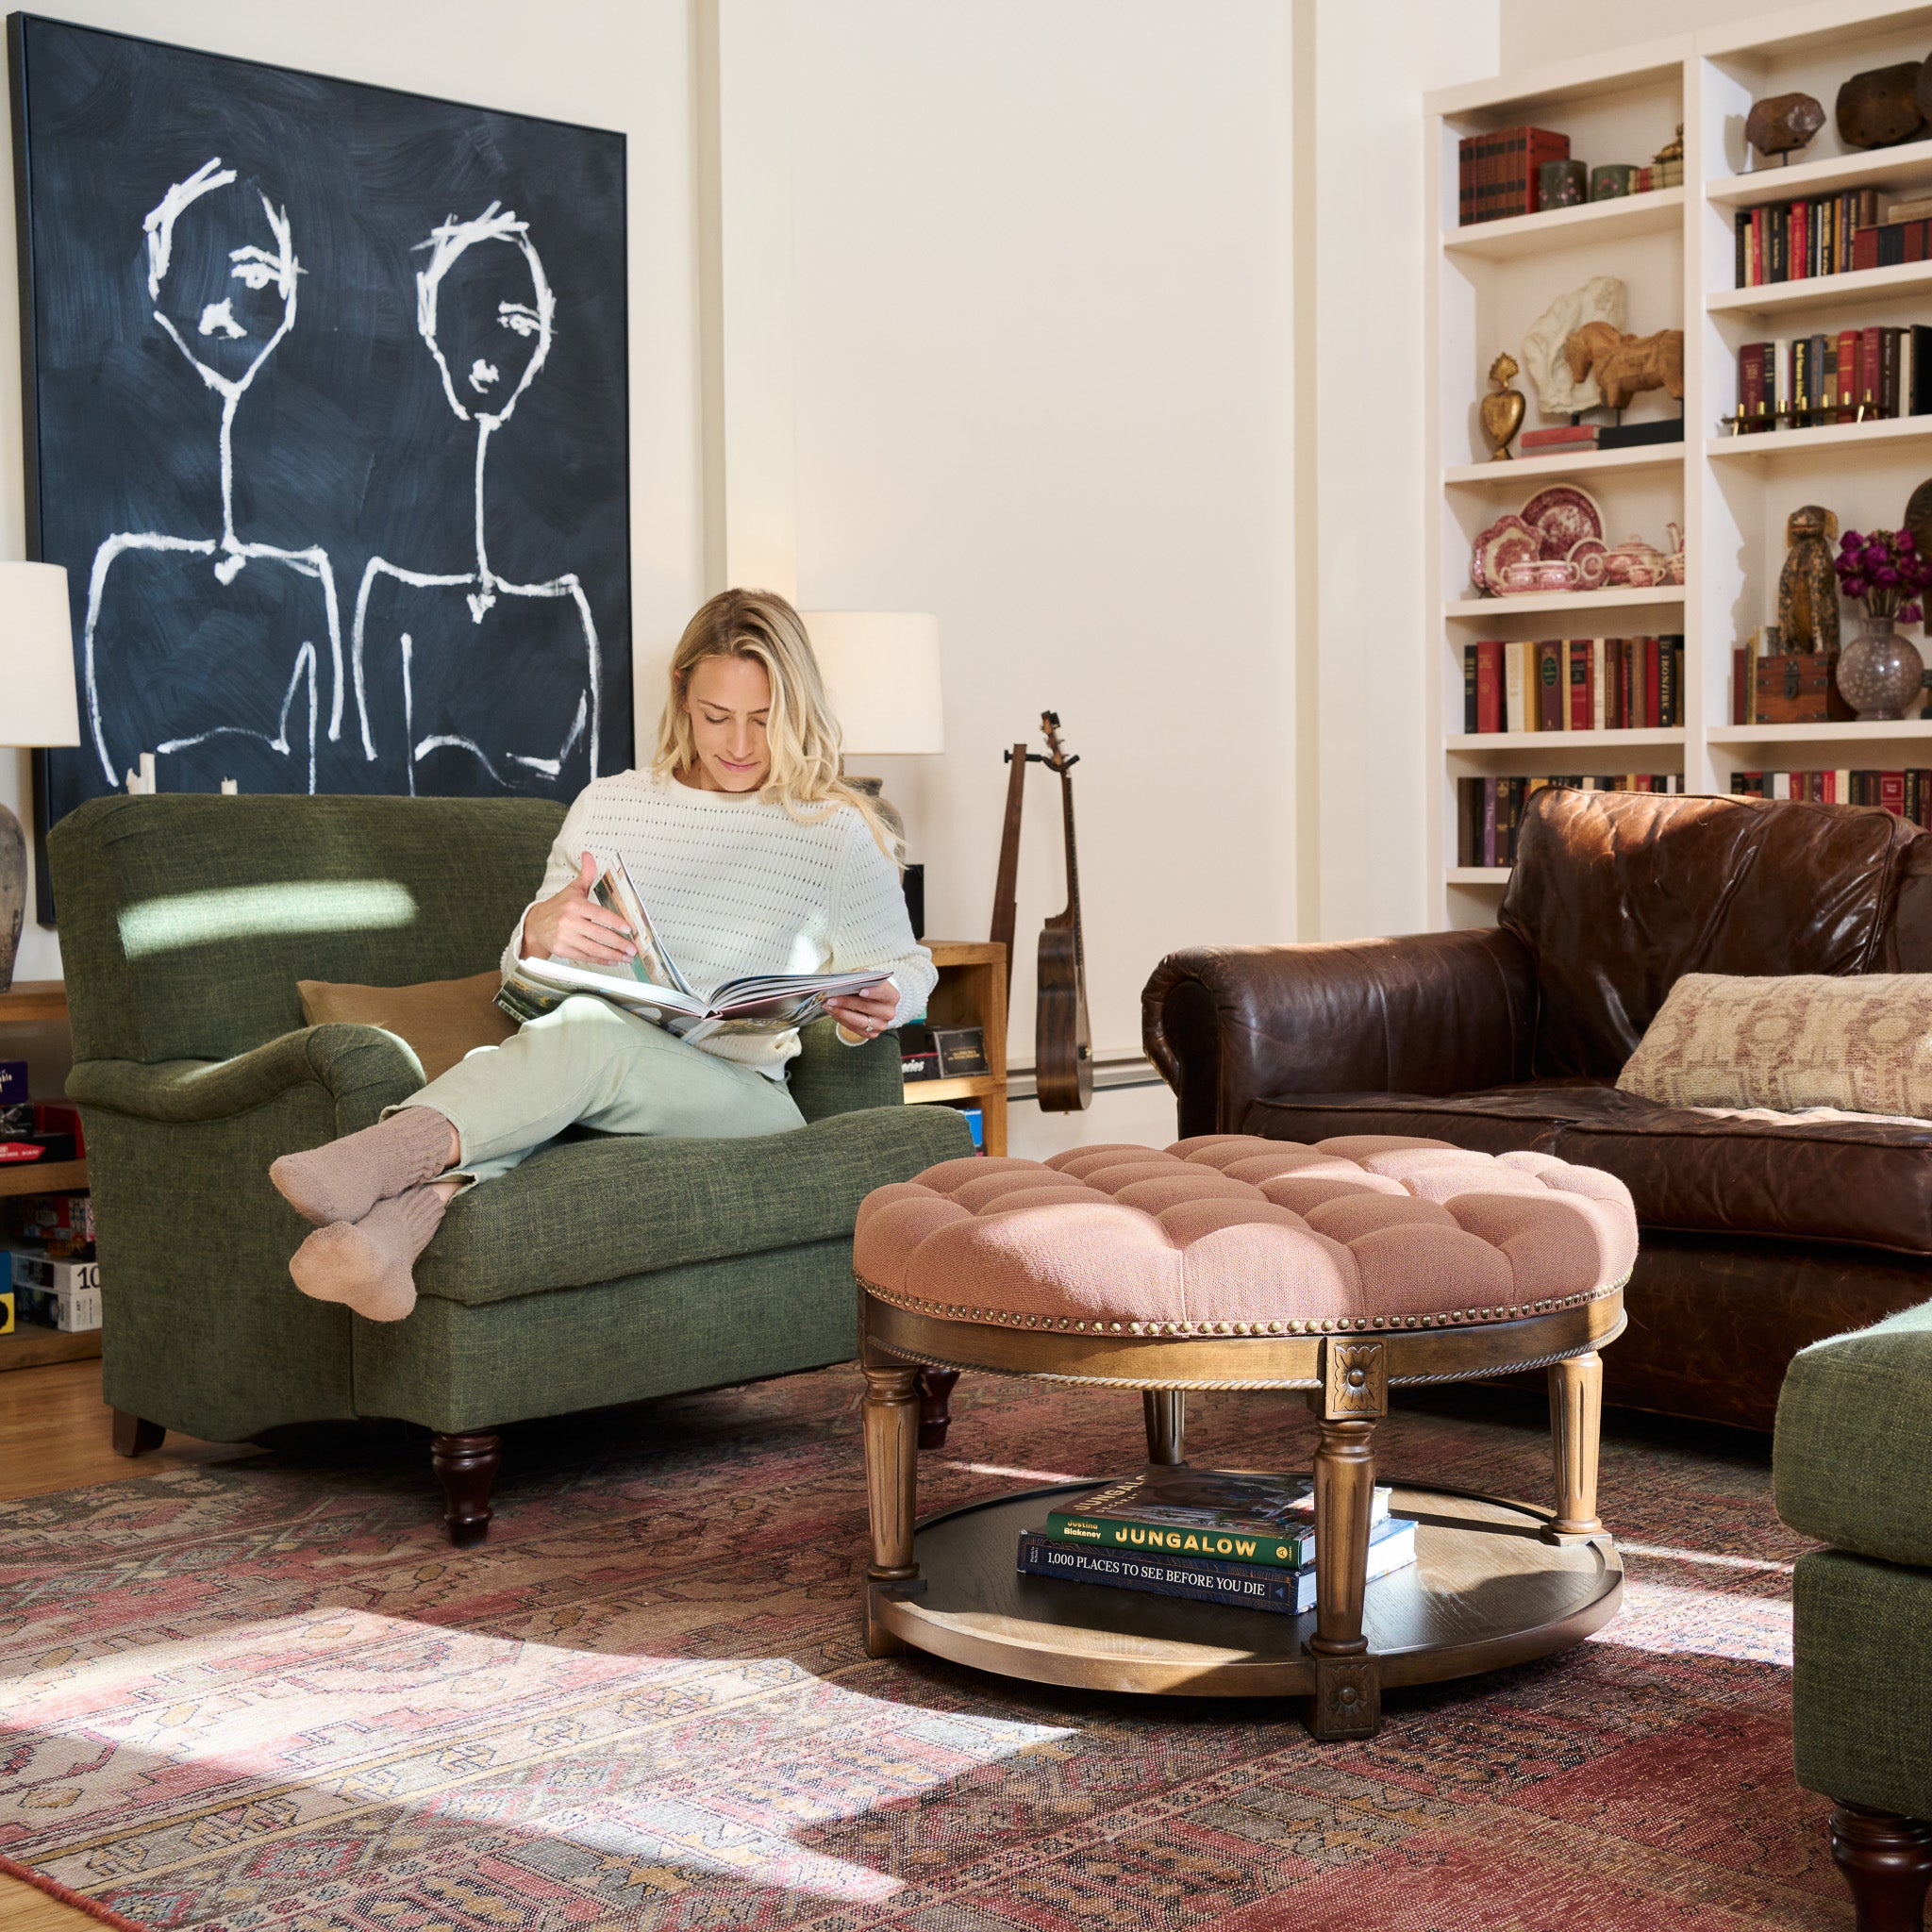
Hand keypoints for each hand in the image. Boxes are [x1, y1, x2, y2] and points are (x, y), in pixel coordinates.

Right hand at [520, 853, 635, 964]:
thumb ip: (586, 874)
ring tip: (626, 957)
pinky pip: (585, 957)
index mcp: (574, 906)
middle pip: (598, 934)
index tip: (628, 929)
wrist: (536, 924)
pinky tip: (612, 960)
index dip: (614, 922)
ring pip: (593, 948)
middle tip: (633, 949)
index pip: (598, 914)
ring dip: (613, 955)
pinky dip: (600, 960)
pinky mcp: (562, 950)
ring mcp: (565, 937)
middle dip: (618, 943)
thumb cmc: (559, 906)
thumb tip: (588, 854)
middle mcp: (569, 922)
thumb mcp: (573, 889)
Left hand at [826, 981, 898, 1043]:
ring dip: (841, 1013)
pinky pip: (854, 1029)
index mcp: (892, 996)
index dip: (873, 992)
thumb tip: (843, 981)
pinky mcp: (872, 1034)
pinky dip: (841, 1020)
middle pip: (867, 1008)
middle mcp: (889, 1012)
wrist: (874, 1001)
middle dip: (847, 1002)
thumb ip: (859, 978)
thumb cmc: (870, 987)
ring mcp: (881, 1025)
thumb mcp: (867, 978)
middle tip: (831, 998)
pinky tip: (832, 1011)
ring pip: (859, 1021)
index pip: (883, 993)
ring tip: (828, 1005)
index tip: (860, 990)